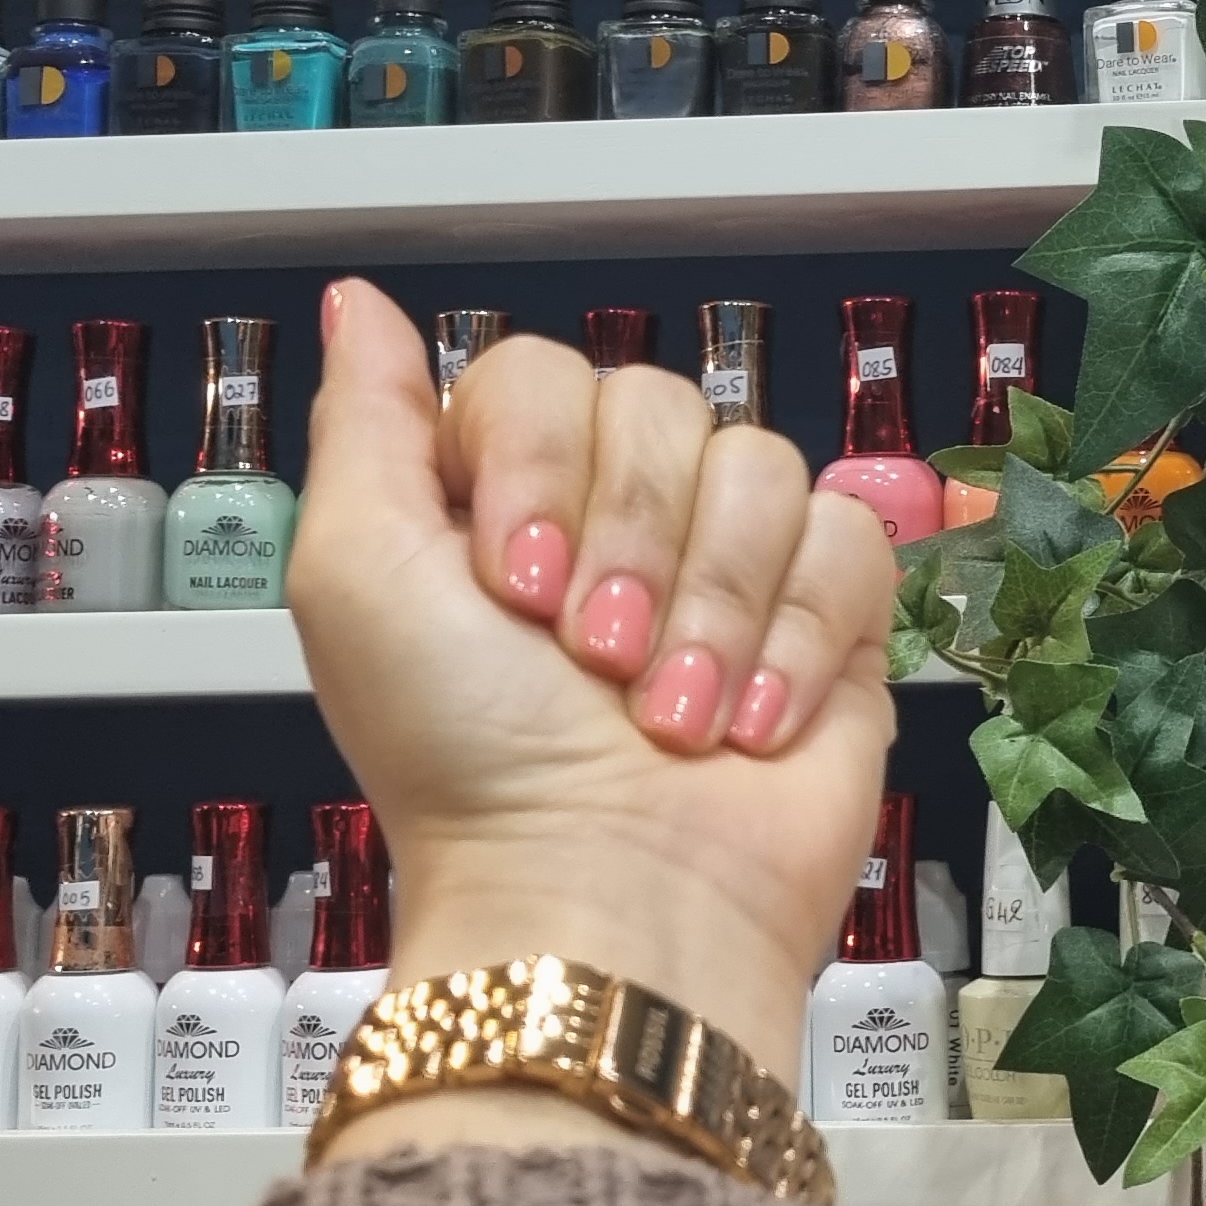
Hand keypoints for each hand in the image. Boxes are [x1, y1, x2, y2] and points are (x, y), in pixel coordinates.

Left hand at [287, 278, 899, 1134]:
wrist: (606, 903)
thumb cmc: (467, 766)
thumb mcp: (357, 579)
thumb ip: (366, 425)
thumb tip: (359, 303)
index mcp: (504, 497)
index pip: (546, 375)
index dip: (536, 465)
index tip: (512, 581)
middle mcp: (621, 519)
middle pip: (662, 406)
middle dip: (628, 544)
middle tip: (590, 659)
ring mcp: (732, 568)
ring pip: (762, 468)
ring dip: (708, 608)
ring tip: (667, 713)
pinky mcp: (834, 623)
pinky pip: (848, 543)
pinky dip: (796, 640)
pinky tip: (748, 720)